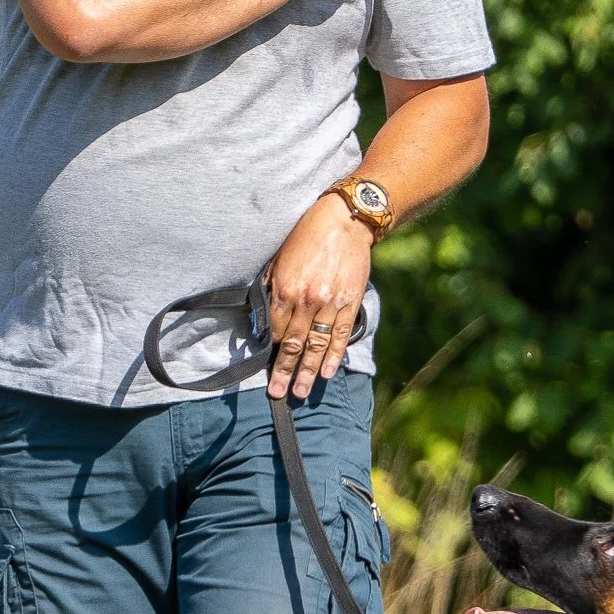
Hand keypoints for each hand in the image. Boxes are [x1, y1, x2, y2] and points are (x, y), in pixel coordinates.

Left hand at [266, 195, 373, 399]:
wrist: (344, 220)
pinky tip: (327, 373)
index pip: (276, 330)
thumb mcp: (280, 259)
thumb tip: (264, 317)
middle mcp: (307, 300)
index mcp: (286, 289)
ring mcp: (330, 304)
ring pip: (317, 345)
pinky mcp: (350, 302)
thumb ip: (272, 288)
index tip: (267, 367)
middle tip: (278, 393)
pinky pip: (340, 335)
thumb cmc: (306, 236)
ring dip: (308, 371)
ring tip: (301, 392)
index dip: (272, 350)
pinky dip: (334, 356)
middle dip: (284, 371)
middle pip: (294, 344)